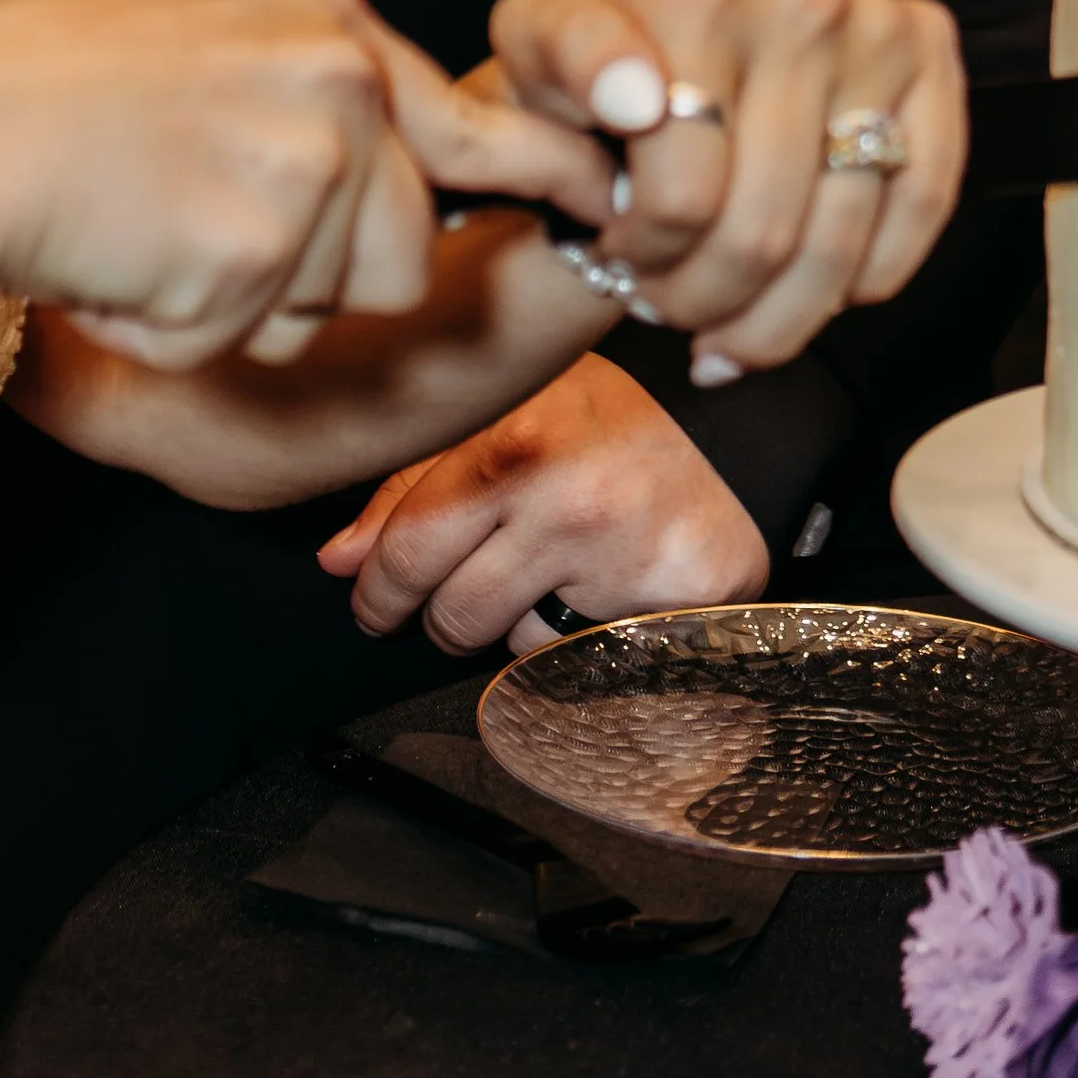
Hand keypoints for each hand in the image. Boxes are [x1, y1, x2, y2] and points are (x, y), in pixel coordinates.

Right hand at [0, 0, 609, 372]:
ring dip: (249, 305)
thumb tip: (409, 182)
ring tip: (153, 230)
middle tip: (189, 223)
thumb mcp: (214, 53)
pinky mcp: (263, 239)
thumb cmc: (51, 98)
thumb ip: (318, 98)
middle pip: (403, 249)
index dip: (546, 179)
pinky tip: (121, 258)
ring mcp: (308, 155)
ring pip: (338, 303)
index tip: (608, 205)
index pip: (472, 122)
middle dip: (312, 278)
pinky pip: (249, 337)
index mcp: (330, 19)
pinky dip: (181, 326)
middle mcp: (341, 74)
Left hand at [315, 353, 768, 651]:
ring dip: (513, 627)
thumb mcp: (507, 414)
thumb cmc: (605, 418)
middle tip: (445, 604)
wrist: (738, 430)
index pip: (410, 546)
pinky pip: (584, 663)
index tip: (371, 602)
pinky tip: (600, 593)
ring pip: (514, 648)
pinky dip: (576, 642)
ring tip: (550, 573)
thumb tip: (340, 560)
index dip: (377, 588)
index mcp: (513, 442)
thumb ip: (414, 483)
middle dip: (436, 617)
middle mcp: (568, 503)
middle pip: (451, 613)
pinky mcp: (671, 612)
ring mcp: (624, 562)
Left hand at [481, 0, 967, 377]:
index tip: (612, 244)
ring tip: (717, 313)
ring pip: (835, 243)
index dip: (642, 251)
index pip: (684, 193)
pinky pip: (919, 206)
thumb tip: (636, 97)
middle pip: (761, 231)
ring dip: (769, 313)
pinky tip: (800, 295)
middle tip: (661, 295)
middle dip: (698, 294)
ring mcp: (875, 30)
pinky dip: (858, 279)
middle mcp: (801, 1)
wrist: (658, 26)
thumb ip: (559, 62)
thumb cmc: (588, 56)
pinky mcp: (929, 59)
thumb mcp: (535, 42)